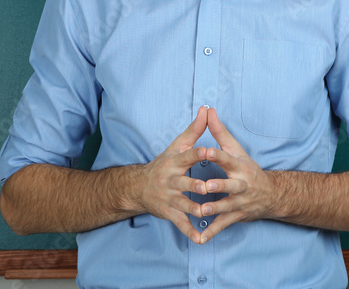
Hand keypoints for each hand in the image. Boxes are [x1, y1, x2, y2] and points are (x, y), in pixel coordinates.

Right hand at [136, 105, 208, 243]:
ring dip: (195, 209)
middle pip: (186, 182)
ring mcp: (170, 198)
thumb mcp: (176, 146)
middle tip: (210, 188)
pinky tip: (201, 239)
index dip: (199, 153)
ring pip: (184, 204)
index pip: (188, 156)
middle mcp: (171, 180)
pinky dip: (190, 232)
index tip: (211, 151)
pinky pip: (180, 223)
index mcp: (175, 162)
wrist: (137, 188)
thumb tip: (207, 110)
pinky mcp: (169, 213)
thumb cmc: (163, 164)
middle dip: (197, 185)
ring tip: (207, 213)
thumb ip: (194, 130)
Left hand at [196, 107, 278, 243]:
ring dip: (213, 210)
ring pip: (226, 207)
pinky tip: (200, 239)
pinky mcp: (237, 216)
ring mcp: (240, 202)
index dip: (217, 155)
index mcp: (239, 166)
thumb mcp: (236, 149)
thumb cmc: (247, 168)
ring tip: (200, 211)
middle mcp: (241, 184)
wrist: (272, 195)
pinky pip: (223, 225)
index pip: (227, 158)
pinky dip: (212, 233)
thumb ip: (219, 131)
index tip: (205, 151)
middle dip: (219, 186)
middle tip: (206, 186)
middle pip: (230, 185)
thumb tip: (208, 110)